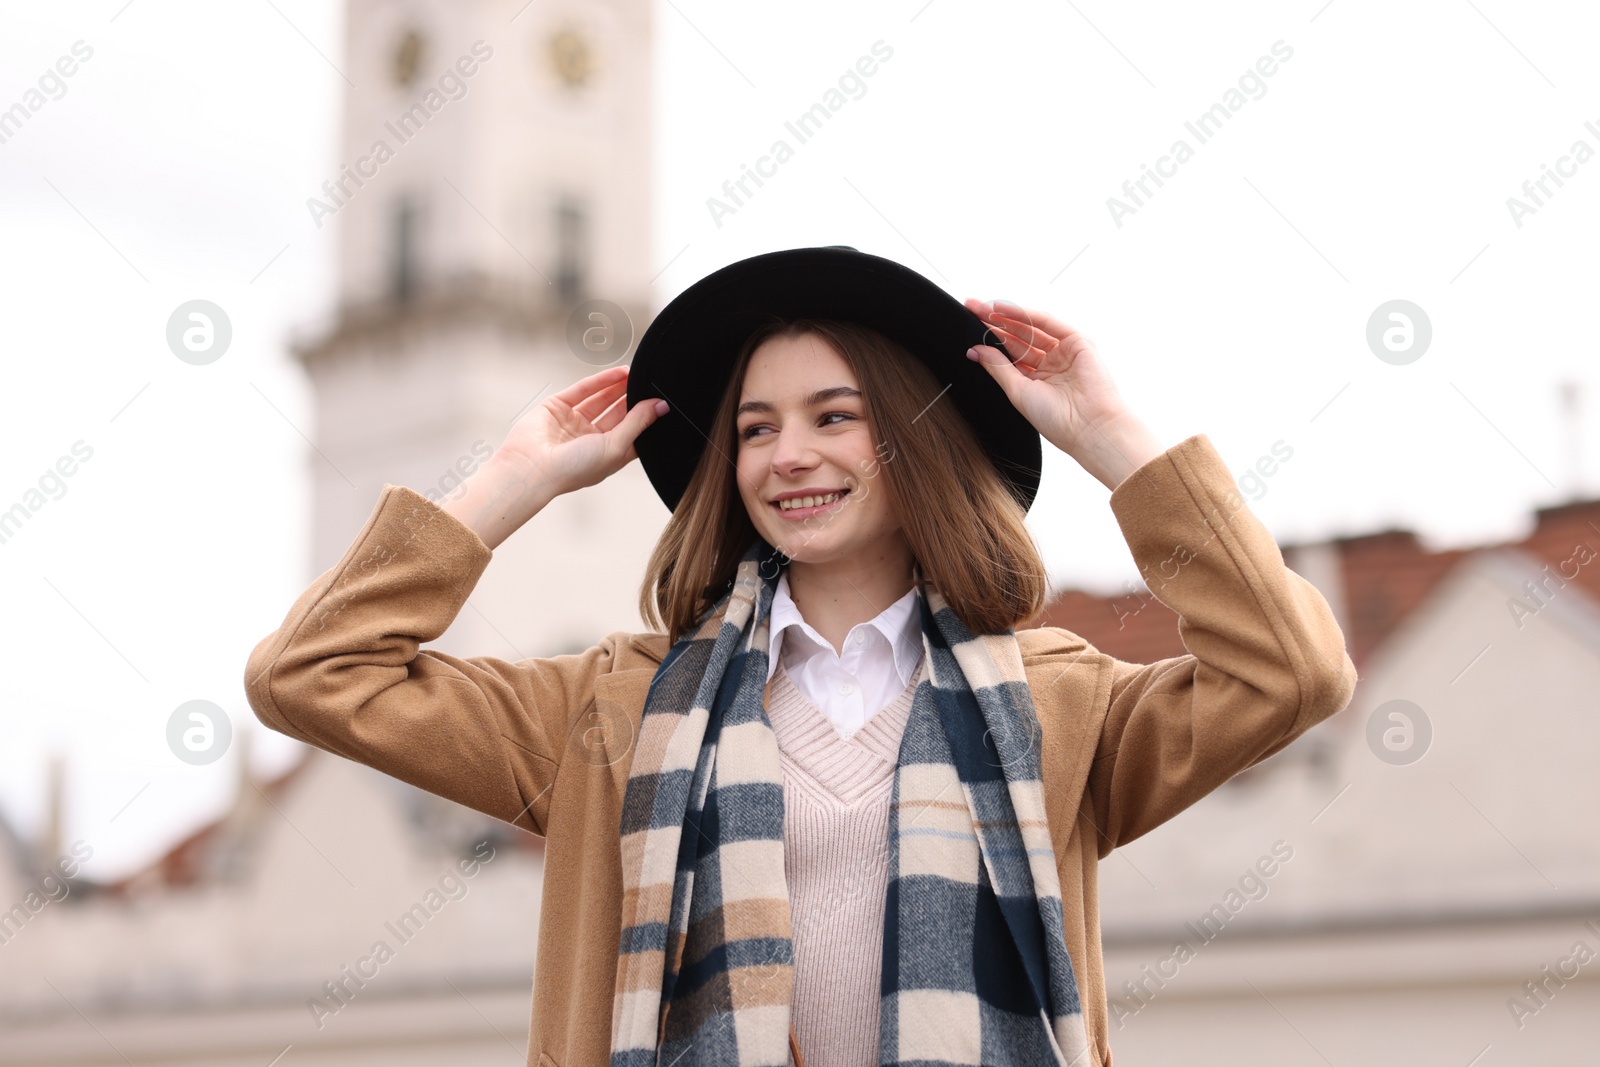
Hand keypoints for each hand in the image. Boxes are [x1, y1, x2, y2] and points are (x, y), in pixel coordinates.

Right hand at [498, 365, 666, 496]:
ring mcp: (573, 423)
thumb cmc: (575, 469)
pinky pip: (583, 390)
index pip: (632, 434)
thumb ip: (638, 423)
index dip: (646, 419)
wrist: (531, 468)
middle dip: (633, 399)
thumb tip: (661, 406)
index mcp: (606, 455)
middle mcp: (590, 440)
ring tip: (638, 373)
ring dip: (619, 387)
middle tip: (650, 383)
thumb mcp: (615, 446)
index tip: (662, 403)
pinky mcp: (557, 407)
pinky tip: (620, 372)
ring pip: (601, 400)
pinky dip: (601, 381)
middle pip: (618, 414)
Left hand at [963, 298, 1164, 489]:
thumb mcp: (1018, 392)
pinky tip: (1003, 309)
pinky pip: (1047, 323)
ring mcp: (1064, 351)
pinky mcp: (1077, 341)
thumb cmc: (1056, 419)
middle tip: (971, 307)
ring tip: (982, 307)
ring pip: (1031, 328)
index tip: (968, 326)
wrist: (1089, 427)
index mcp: (1037, 379)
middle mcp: (1051, 363)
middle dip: (994, 322)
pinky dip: (1025, 314)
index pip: (1009, 353)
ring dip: (1007, 316)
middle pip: (1018, 337)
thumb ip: (998, 368)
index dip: (989, 339)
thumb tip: (975, 349)